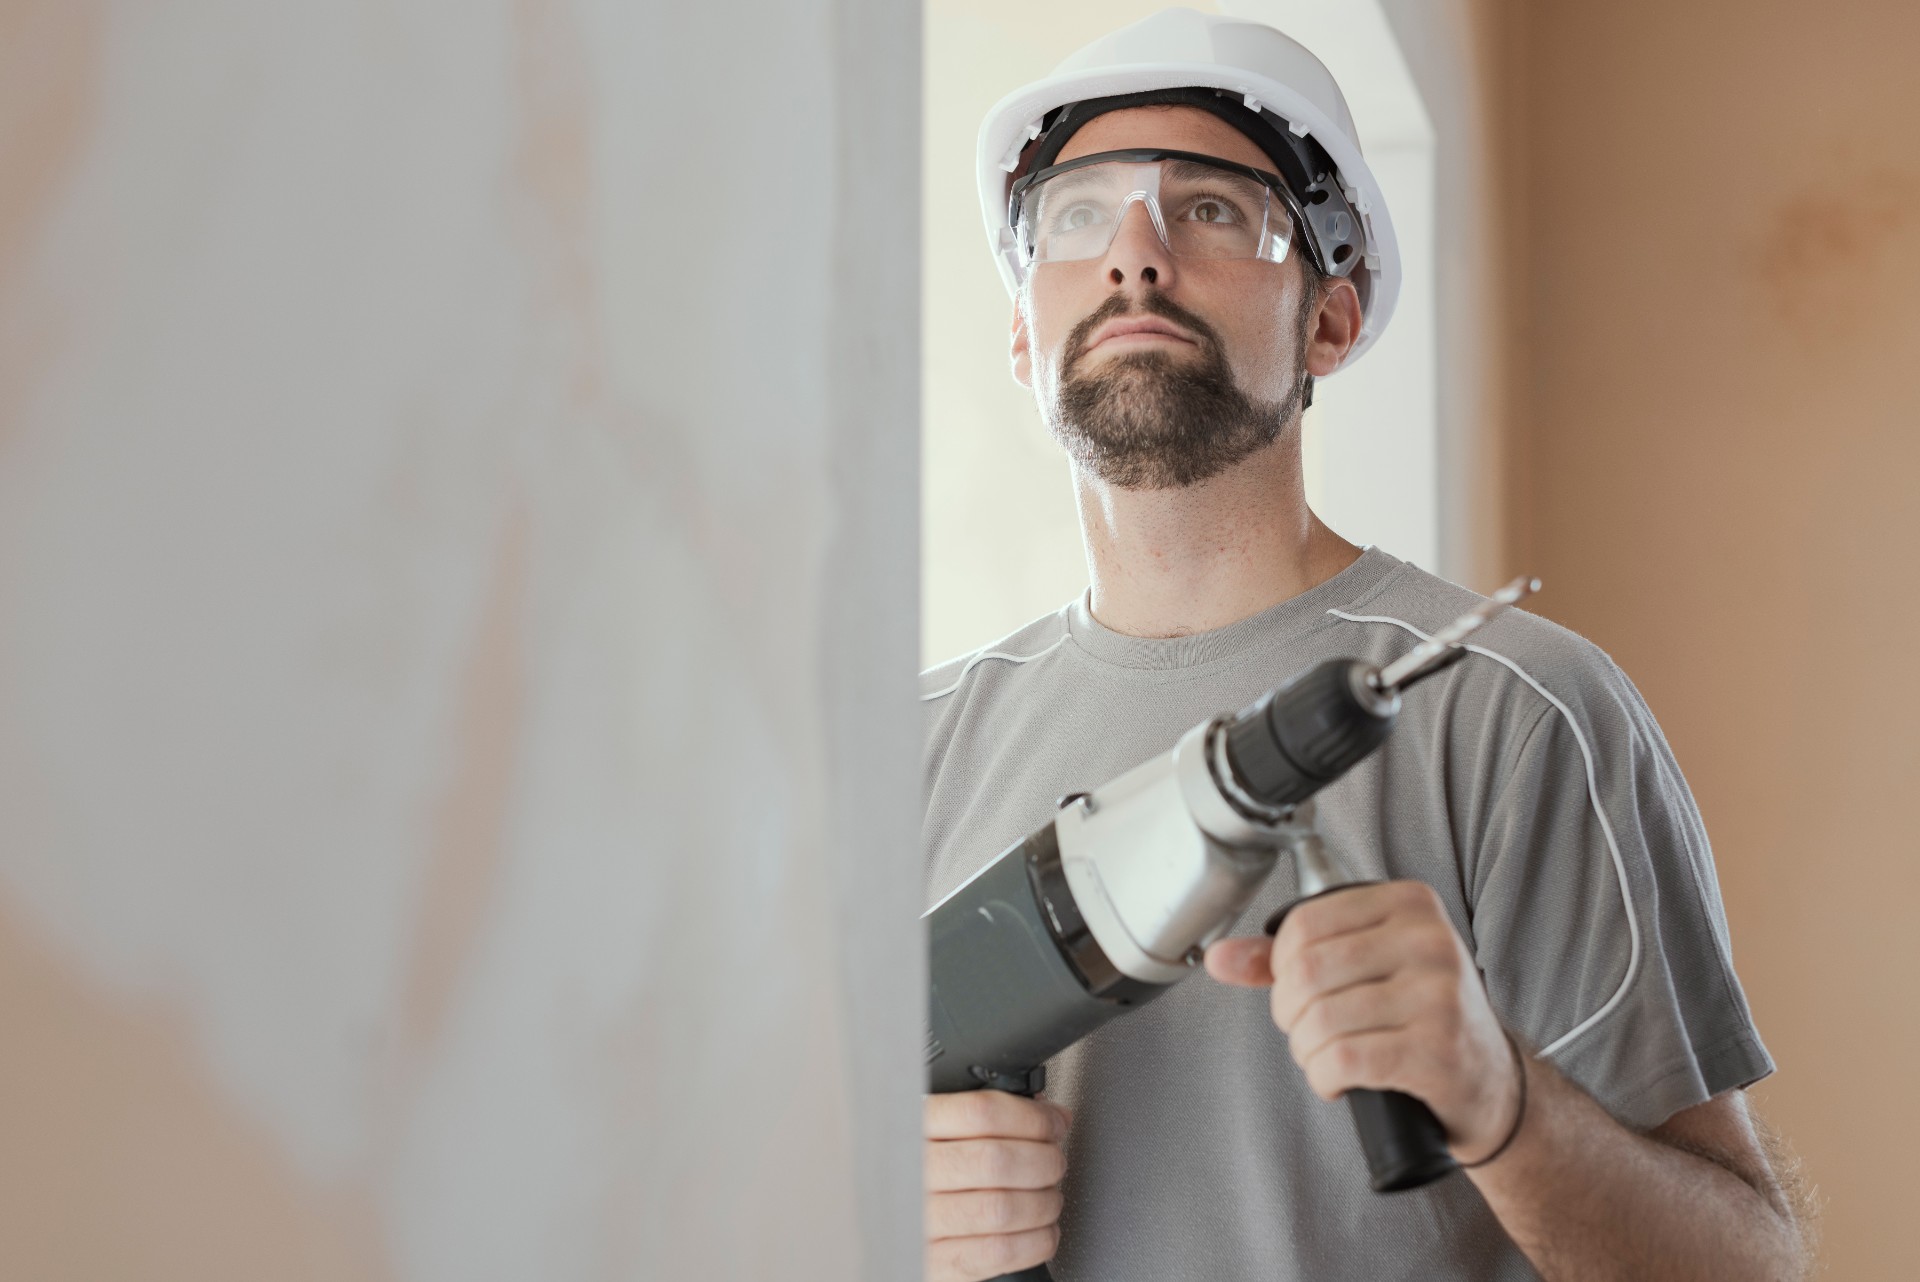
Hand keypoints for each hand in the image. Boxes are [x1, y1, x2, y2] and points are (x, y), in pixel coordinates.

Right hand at [924, 1090, 1069, 1281]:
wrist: (888, 1231)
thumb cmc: (922, 1172)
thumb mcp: (936, 1130)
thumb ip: (984, 1116)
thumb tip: (1047, 1114)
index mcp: (914, 1128)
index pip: (980, 1112)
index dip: (1032, 1118)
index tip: (1054, 1123)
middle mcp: (912, 1173)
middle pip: (997, 1161)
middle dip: (1045, 1161)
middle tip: (1054, 1163)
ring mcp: (920, 1221)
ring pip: (1002, 1209)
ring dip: (1044, 1203)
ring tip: (1049, 1198)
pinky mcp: (935, 1263)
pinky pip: (999, 1252)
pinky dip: (1036, 1241)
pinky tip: (1041, 1231)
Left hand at [1204, 880, 1521, 1163]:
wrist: (1491, 1081)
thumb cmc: (1421, 1015)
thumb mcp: (1364, 967)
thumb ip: (1286, 957)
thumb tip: (1218, 957)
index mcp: (1409, 903)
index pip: (1304, 923)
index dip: (1280, 967)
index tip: (1296, 990)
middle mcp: (1429, 940)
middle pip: (1306, 972)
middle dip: (1289, 1013)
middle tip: (1308, 1030)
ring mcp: (1439, 995)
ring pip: (1320, 1020)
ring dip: (1307, 1052)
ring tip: (1328, 1057)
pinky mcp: (1437, 1050)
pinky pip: (1342, 1060)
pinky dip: (1324, 1078)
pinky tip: (1340, 1080)